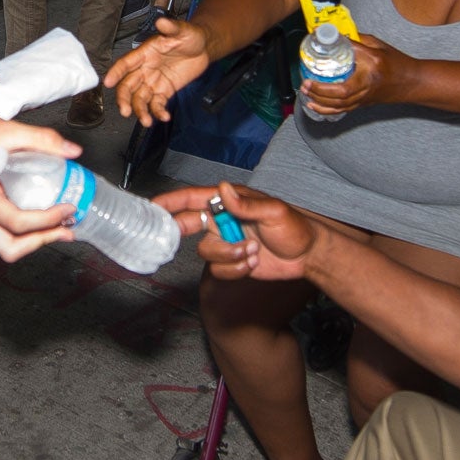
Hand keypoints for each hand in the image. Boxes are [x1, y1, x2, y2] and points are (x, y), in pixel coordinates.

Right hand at [0, 110, 80, 259]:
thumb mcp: (6, 130)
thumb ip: (41, 139)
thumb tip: (71, 151)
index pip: (16, 223)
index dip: (46, 221)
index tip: (66, 208)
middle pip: (8, 247)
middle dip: (40, 242)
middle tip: (65, 228)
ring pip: (5, 243)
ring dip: (34, 239)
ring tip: (58, 225)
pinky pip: (4, 229)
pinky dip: (25, 229)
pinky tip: (42, 214)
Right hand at [105, 16, 211, 125]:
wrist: (204, 48)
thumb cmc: (190, 36)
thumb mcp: (183, 30)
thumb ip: (171, 28)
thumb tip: (162, 21)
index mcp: (146, 53)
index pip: (127, 63)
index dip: (116, 72)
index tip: (108, 82)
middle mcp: (146, 69)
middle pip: (128, 86)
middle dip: (124, 99)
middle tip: (125, 111)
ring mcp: (154, 81)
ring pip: (140, 98)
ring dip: (140, 111)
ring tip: (146, 121)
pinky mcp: (165, 91)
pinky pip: (157, 104)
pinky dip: (158, 112)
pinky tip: (164, 117)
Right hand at [153, 182, 318, 281]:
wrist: (308, 256)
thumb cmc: (295, 228)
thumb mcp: (274, 212)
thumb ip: (246, 203)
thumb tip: (222, 189)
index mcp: (230, 202)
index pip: (194, 198)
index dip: (171, 201)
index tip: (151, 205)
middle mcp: (224, 220)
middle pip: (188, 223)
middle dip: (179, 230)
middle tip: (169, 236)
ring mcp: (226, 241)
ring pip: (206, 252)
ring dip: (228, 255)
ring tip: (252, 252)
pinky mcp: (231, 261)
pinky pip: (219, 269)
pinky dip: (235, 269)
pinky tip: (253, 264)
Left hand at [299, 32, 409, 115]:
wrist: (412, 82)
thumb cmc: (397, 62)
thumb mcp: (378, 45)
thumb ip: (357, 40)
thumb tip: (335, 35)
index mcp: (372, 69)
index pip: (348, 73)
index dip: (327, 76)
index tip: (313, 67)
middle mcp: (367, 86)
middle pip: (340, 96)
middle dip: (319, 93)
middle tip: (305, 84)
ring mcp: (365, 98)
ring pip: (340, 107)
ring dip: (320, 103)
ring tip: (306, 95)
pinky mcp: (363, 104)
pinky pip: (343, 110)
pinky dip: (327, 110)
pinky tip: (315, 105)